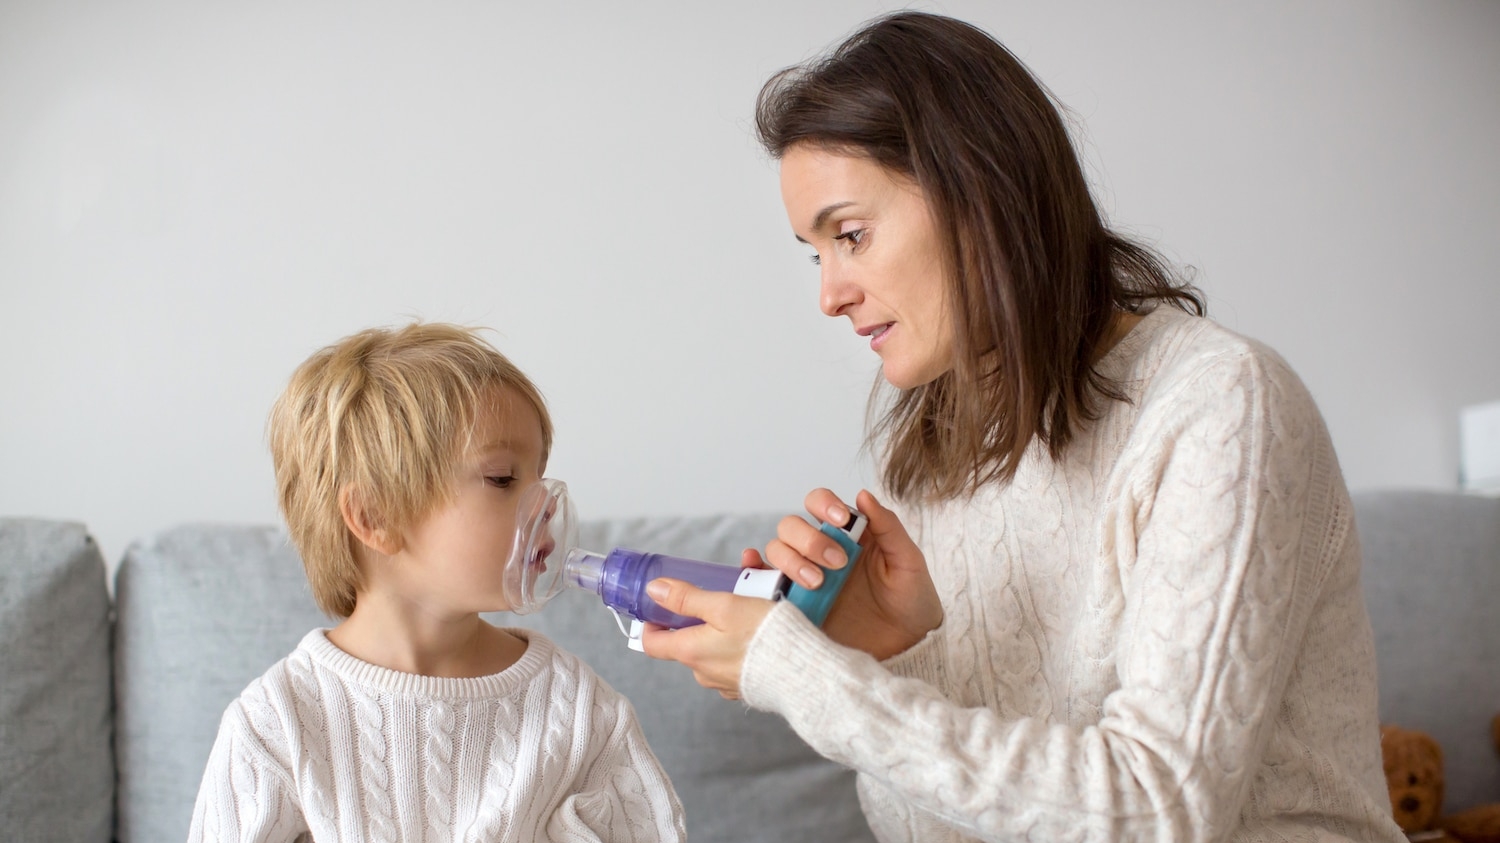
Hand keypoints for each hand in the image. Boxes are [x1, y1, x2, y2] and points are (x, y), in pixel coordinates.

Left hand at [637, 579, 775, 699]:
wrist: (803, 672)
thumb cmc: (765, 636)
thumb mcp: (724, 605)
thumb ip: (688, 597)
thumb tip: (654, 590)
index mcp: (691, 652)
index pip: (652, 643)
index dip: (651, 622)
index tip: (661, 606)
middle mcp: (703, 673)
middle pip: (685, 643)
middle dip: (696, 620)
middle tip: (717, 598)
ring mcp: (724, 683)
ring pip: (712, 652)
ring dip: (720, 632)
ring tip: (745, 611)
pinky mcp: (745, 687)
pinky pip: (733, 663)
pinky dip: (739, 647)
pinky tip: (758, 634)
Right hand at [755, 489, 941, 660]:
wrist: (908, 648)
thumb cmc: (911, 601)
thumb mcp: (907, 561)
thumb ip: (888, 527)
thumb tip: (862, 495)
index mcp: (847, 534)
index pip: (819, 503)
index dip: (823, 504)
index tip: (841, 521)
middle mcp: (819, 551)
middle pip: (791, 526)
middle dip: (808, 540)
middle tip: (837, 564)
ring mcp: (803, 577)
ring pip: (775, 550)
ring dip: (790, 560)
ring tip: (817, 583)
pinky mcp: (793, 604)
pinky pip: (761, 581)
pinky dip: (752, 568)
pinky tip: (755, 565)